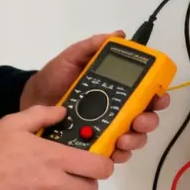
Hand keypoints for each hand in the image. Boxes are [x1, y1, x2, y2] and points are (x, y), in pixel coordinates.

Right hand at [0, 105, 116, 189]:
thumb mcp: (12, 123)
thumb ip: (42, 115)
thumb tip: (63, 113)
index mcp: (54, 158)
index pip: (98, 168)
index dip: (102, 165)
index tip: (96, 161)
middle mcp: (54, 185)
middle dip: (85, 180)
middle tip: (70, 172)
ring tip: (47, 184)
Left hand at [19, 30, 170, 162]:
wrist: (32, 99)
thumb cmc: (55, 77)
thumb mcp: (73, 57)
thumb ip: (93, 47)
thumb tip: (119, 35)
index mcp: (117, 89)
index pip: (147, 92)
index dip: (158, 95)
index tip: (158, 97)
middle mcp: (119, 110)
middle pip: (146, 118)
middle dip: (148, 121)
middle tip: (138, 121)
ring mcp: (109, 130)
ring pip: (134, 138)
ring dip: (135, 139)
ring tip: (122, 138)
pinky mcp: (97, 146)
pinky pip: (115, 154)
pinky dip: (118, 155)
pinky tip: (113, 151)